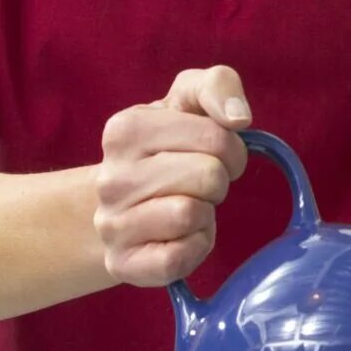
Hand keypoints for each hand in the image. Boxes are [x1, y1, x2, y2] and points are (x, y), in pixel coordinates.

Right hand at [94, 66, 250, 286]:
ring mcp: (111, 224)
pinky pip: (180, 258)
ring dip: (206, 213)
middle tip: (198, 184)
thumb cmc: (167, 149)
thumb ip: (217, 86)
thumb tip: (239, 117)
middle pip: (209, 176)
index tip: (213, 154)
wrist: (124, 206)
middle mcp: (110, 177)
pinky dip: (195, 247)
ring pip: (192, 215)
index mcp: (125, 129)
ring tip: (186, 206)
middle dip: (218, 180)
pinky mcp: (122, 264)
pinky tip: (179, 237)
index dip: (230, 148)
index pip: (215, 136)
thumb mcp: (188, 102)